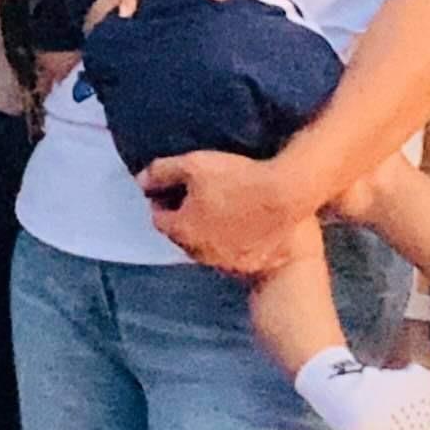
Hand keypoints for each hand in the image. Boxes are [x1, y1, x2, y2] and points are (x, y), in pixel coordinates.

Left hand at [140, 149, 315, 277]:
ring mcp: (224, 261)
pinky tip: (247, 220)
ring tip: (227, 203)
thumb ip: (162, 171)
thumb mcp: (195, 165)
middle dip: (186, 214)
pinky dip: (233, 238)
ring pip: (207, 243)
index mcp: (180, 229)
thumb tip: (141, 180)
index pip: (158, 216)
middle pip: (182, 231)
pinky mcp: (248, 263)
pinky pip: (233, 251)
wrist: (288, 200)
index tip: (177, 184)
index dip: (164, 197)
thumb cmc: (239, 181)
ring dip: (209, 227)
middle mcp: (197, 251)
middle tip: (202, 191)